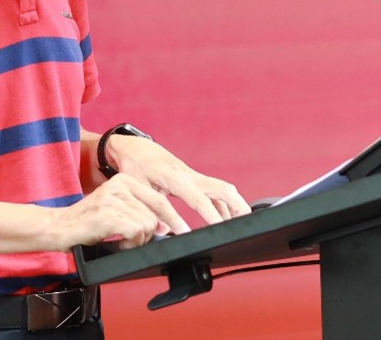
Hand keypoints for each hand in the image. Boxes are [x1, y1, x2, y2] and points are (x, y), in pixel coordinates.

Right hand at [55, 173, 188, 249]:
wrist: (58, 227)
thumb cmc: (87, 223)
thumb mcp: (114, 208)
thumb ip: (137, 209)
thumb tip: (163, 224)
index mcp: (124, 180)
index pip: (159, 199)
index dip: (172, 218)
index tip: (181, 231)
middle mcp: (120, 185)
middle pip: (155, 215)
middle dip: (148, 234)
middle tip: (131, 239)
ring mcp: (114, 198)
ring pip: (148, 225)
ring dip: (137, 240)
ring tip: (120, 239)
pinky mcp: (108, 214)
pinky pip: (137, 232)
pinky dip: (131, 243)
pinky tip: (118, 242)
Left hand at [104, 135, 251, 225]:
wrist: (135, 148)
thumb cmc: (135, 166)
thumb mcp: (138, 188)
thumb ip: (151, 210)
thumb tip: (163, 231)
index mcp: (175, 178)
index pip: (199, 198)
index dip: (211, 214)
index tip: (220, 227)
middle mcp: (189, 175)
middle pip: (222, 189)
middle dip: (237, 205)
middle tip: (246, 223)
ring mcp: (193, 176)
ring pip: (222, 189)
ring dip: (235, 205)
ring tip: (242, 224)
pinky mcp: (193, 179)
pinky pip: (214, 192)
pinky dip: (223, 204)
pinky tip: (225, 218)